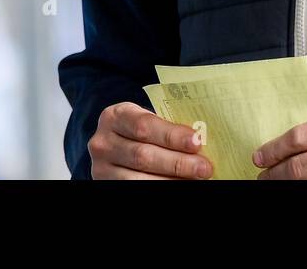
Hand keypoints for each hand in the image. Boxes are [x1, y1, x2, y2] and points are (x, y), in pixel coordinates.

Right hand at [88, 102, 213, 179]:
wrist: (113, 146)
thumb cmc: (139, 130)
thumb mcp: (146, 120)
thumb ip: (167, 127)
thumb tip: (202, 140)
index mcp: (115, 116)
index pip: (145, 125)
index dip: (172, 135)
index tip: (197, 142)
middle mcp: (103, 142)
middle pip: (144, 155)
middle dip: (178, 163)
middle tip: (204, 168)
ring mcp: (101, 168)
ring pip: (140, 179)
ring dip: (171, 181)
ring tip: (196, 180)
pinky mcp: (105, 185)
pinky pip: (136, 189)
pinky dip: (161, 188)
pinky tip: (179, 185)